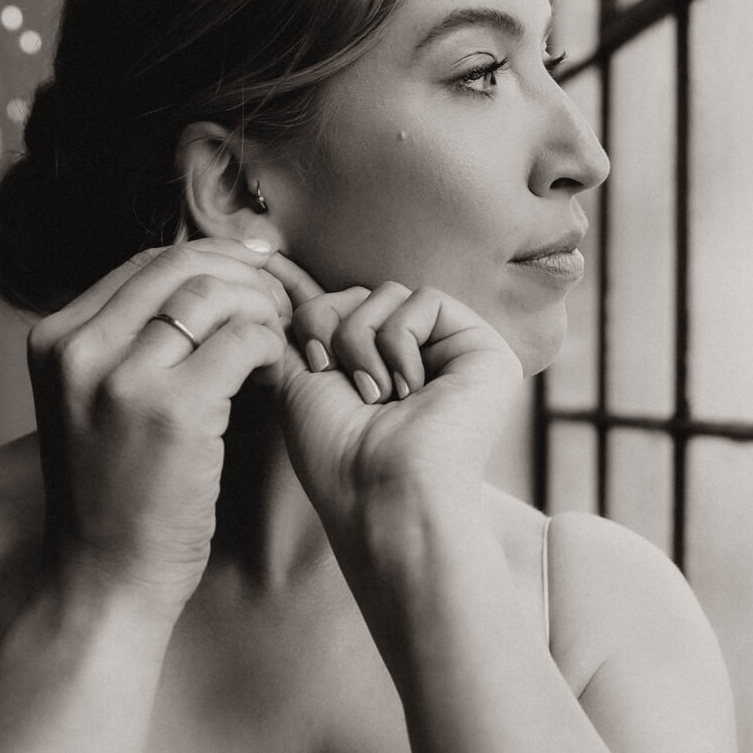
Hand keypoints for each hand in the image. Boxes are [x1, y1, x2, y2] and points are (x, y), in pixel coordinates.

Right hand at [28, 240, 293, 620]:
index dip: (209, 259)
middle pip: (180, 264)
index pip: (144, 263)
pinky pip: (244, 340)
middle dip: (243, 274)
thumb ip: (127, 344)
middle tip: (281, 301)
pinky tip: (275, 369)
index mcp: (54, 340)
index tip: (252, 273)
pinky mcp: (172, 410)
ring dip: (263, 307)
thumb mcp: (92, 404)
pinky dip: (272, 345)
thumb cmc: (112, 497)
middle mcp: (78, 348)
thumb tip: (203, 280)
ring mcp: (121, 377)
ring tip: (281, 336)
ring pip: (215, 294)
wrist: (102, 582)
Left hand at [272, 274, 523, 540]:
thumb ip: (297, 325)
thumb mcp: (300, 379)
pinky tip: (409, 389)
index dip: (309, 292)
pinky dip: (399, 341)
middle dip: (329, 328)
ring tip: (374, 395)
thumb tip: (277, 270)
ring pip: (388, 293)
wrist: (384, 494)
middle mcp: (417, 360)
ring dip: (362, 341)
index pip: (344, 310)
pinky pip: (424, 300)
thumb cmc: (337, 454)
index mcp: (375, 371)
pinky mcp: (483, 349)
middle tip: (331, 376)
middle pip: (359, 295)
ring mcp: (452, 354)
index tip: (268, 258)